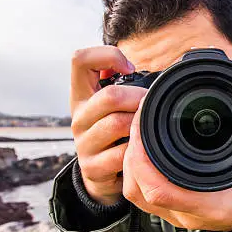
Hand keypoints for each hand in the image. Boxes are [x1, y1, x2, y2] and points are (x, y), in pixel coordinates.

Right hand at [69, 46, 147, 205]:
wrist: (100, 174)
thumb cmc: (112, 133)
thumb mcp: (111, 107)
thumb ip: (123, 84)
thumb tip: (153, 69)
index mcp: (82, 95)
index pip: (80, 60)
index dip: (107, 56)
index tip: (129, 68)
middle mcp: (78, 116)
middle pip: (109, 96)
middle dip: (139, 98)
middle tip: (151, 105)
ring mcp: (83, 143)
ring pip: (117, 124)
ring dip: (140, 124)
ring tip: (148, 127)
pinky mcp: (92, 167)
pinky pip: (122, 154)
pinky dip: (138, 151)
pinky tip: (143, 150)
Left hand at [123, 97, 231, 231]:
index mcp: (210, 204)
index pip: (161, 190)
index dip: (144, 157)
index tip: (146, 121)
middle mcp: (185, 212)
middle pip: (139, 187)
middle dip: (132, 149)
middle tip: (139, 115)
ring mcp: (172, 212)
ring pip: (133, 190)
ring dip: (129, 158)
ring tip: (137, 127)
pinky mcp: (164, 207)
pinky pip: (137, 190)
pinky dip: (133, 167)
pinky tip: (139, 144)